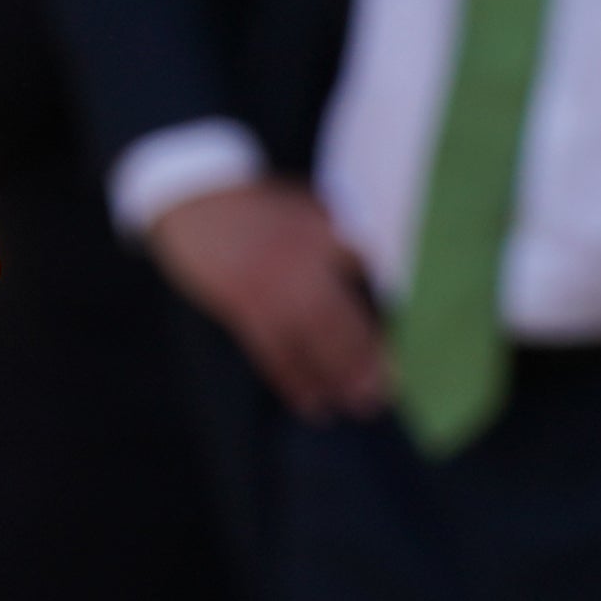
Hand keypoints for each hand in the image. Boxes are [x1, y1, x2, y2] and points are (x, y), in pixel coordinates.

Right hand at [146, 179, 388, 420]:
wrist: (198, 196)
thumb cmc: (266, 206)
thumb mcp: (314, 207)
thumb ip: (343, 240)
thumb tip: (375, 280)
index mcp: (326, 233)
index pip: (370, 278)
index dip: (386, 314)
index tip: (402, 343)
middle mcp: (301, 262)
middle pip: (342, 319)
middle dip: (366, 357)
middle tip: (384, 390)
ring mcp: (270, 286)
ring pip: (309, 340)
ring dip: (336, 376)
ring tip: (359, 405)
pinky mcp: (241, 305)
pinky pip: (271, 349)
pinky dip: (292, 379)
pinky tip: (312, 402)